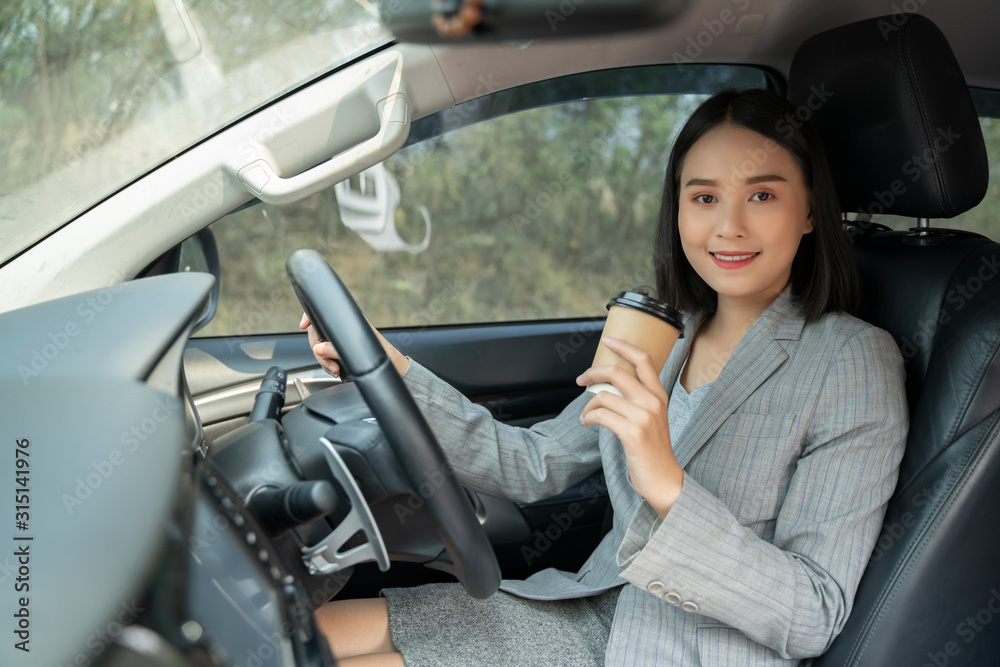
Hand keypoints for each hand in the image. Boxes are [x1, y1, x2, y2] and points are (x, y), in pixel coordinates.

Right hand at [299, 313, 409, 376]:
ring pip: (319, 346)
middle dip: (318, 350)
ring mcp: (340, 338)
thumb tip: (318, 349)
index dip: (310, 315)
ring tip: (334, 370)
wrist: (390, 365)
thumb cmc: (382, 353)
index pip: (323, 311)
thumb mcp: (358, 351)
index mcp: (347, 319)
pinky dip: (327, 364)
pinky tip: (334, 370)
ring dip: (323, 361)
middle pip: (317, 333)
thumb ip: (336, 349)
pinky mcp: (340, 350)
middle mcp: (342, 326)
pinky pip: (325, 355)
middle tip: (330, 364)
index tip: (304, 325)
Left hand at [577, 337, 682, 517]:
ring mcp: (644, 416)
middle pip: (617, 372)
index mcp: (659, 395)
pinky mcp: (633, 432)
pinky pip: (601, 414)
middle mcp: (653, 401)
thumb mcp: (652, 418)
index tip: (608, 340)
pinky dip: (588, 417)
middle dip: (593, 373)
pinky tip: (587, 423)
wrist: (664, 479)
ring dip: (588, 405)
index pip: (644, 359)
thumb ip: (637, 400)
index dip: (624, 346)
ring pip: (604, 396)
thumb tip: (608, 386)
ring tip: (586, 416)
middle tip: (581, 379)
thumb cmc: (652, 450)